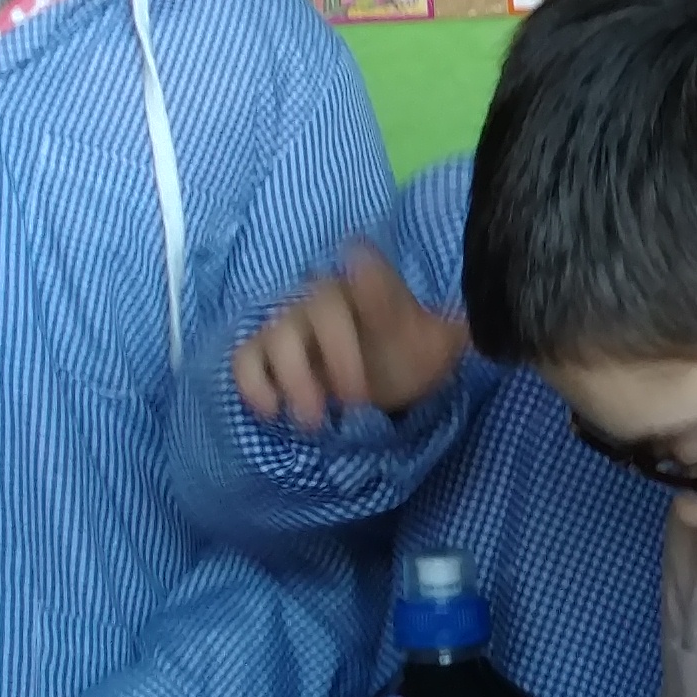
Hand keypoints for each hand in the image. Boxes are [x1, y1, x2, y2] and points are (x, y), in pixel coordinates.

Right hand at [234, 242, 463, 429]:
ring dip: (291, 380)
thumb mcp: (434, 342)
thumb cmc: (409, 351)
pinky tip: (274, 413)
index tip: (369, 295)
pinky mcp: (265, 355)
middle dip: (335, 358)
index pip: (366, 276)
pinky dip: (253, 385)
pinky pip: (246, 361)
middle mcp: (322, 300)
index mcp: (364, 288)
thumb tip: (450, 310)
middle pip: (316, 310)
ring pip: (275, 336)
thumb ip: (443, 326)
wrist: (388, 369)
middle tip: (356, 403)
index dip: (368, 285)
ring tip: (315, 421)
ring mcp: (289, 325)